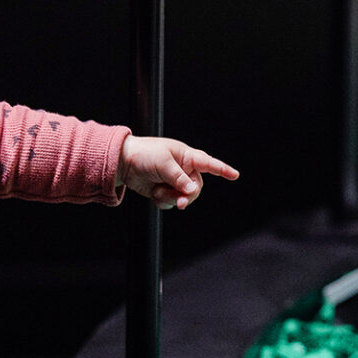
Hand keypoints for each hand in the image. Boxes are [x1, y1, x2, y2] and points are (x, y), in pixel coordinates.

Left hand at [117, 136, 238, 209]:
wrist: (122, 163)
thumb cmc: (143, 155)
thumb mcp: (163, 164)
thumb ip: (180, 178)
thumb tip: (193, 190)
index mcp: (186, 156)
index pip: (208, 163)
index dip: (222, 169)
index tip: (235, 175)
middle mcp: (183, 169)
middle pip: (196, 188)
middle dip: (188, 195)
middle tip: (180, 202)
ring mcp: (174, 181)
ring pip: (184, 197)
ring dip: (172, 198)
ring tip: (158, 191)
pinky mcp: (165, 191)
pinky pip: (172, 203)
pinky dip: (164, 201)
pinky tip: (154, 193)